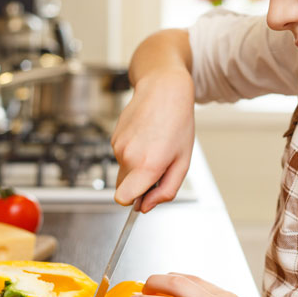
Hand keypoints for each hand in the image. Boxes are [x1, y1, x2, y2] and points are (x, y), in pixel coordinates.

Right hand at [112, 69, 194, 211]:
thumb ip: (166, 190)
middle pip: (124, 188)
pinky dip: (132, 152)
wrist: (164, 89)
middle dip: (139, 184)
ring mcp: (118, 146)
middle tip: (159, 165)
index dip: (134, 201)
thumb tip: (146, 207)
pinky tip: (146, 136)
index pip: (123, 199)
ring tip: (155, 144)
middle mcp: (128, 156)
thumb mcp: (183, 162)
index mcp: (147, 165)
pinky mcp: (113, 137)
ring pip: (124, 171)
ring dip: (137, 165)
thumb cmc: (178, 123)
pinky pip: (122, 156)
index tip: (144, 197)